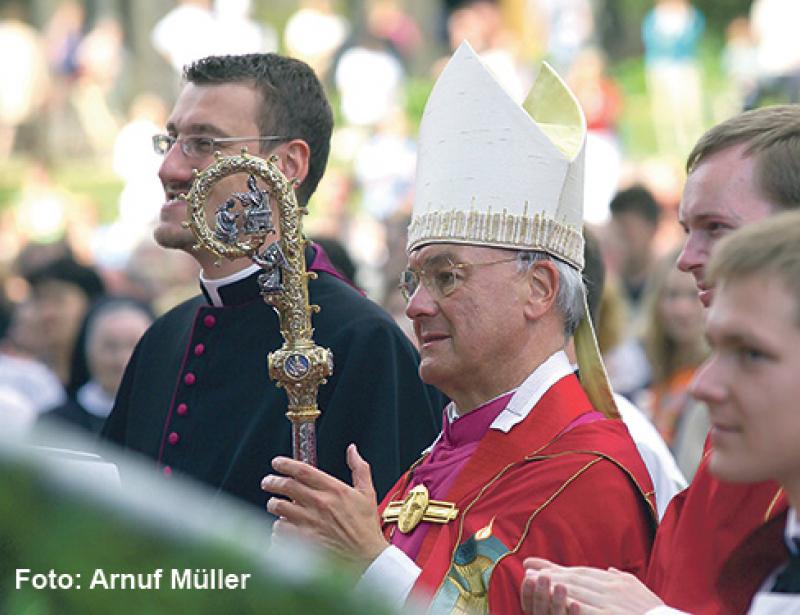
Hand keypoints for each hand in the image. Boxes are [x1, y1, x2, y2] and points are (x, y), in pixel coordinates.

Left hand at [261, 444, 388, 570]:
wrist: (366, 560)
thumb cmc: (366, 528)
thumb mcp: (367, 493)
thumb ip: (359, 468)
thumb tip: (352, 449)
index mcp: (334, 490)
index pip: (302, 470)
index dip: (285, 464)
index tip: (276, 463)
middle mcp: (319, 504)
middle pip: (285, 486)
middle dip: (272, 482)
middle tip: (267, 482)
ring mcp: (309, 523)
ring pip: (278, 507)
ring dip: (274, 504)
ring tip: (275, 505)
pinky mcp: (301, 541)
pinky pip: (279, 529)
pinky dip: (278, 527)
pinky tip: (284, 527)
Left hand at [520, 558, 663, 614]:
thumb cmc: (656, 612)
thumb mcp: (640, 591)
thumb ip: (623, 579)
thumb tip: (609, 570)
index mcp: (617, 581)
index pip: (581, 571)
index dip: (558, 567)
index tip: (536, 564)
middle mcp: (612, 588)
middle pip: (574, 578)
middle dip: (549, 573)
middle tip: (527, 570)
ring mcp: (611, 603)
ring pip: (576, 590)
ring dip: (552, 585)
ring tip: (533, 581)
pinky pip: (585, 609)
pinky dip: (570, 604)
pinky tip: (554, 600)